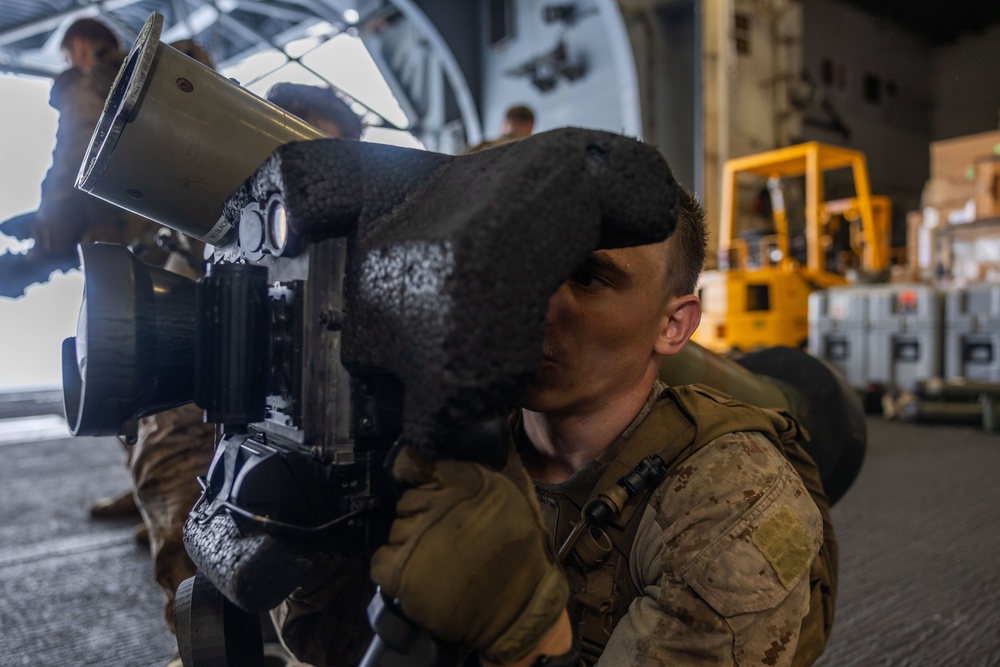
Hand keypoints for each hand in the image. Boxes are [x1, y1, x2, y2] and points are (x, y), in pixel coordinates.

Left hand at [370, 447, 568, 664]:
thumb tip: (426, 460)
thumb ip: (466, 477)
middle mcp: (438, 504)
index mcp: (466, 481)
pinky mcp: (402, 571)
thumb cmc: (516, 554)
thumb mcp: (504, 498)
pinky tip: (418, 573)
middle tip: (444, 535)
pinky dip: (393, 566)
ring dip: (411, 542)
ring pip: (396, 529)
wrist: (519, 608)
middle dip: (420, 515)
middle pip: (406, 501)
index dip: (419, 478)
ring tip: (438, 559)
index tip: (424, 488)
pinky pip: (380, 559)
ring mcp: (417, 538)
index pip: (417, 464)